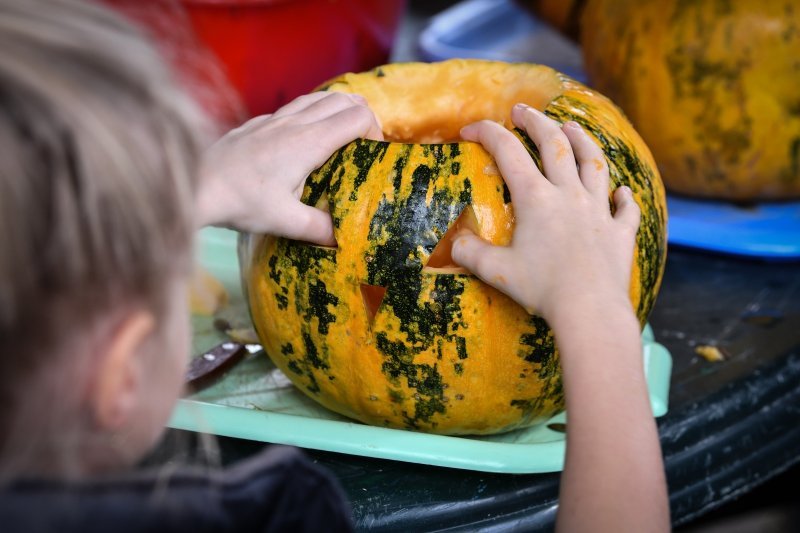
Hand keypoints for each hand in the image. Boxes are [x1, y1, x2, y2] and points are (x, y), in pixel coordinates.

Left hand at [197, 92, 383, 244]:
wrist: (195, 184)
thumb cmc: (240, 201)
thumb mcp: (284, 221)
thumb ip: (319, 229)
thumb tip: (341, 240)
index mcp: (308, 142)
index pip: (357, 117)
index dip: (375, 131)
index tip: (373, 154)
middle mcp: (295, 123)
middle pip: (344, 99)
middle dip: (363, 116)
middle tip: (364, 145)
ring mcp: (275, 118)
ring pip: (319, 97)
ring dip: (339, 110)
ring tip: (342, 137)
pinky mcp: (259, 122)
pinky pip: (297, 106)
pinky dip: (314, 113)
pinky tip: (305, 138)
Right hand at [451, 104, 640, 321]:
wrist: (590, 309)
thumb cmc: (541, 289)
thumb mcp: (496, 271)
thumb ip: (470, 253)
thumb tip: (453, 242)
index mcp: (536, 199)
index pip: (508, 152)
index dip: (487, 133)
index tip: (470, 128)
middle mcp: (569, 195)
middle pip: (554, 144)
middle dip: (536, 121)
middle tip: (522, 110)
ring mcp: (598, 210)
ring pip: (593, 163)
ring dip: (582, 140)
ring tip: (572, 127)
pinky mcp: (620, 232)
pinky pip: (625, 207)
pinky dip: (623, 196)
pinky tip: (621, 191)